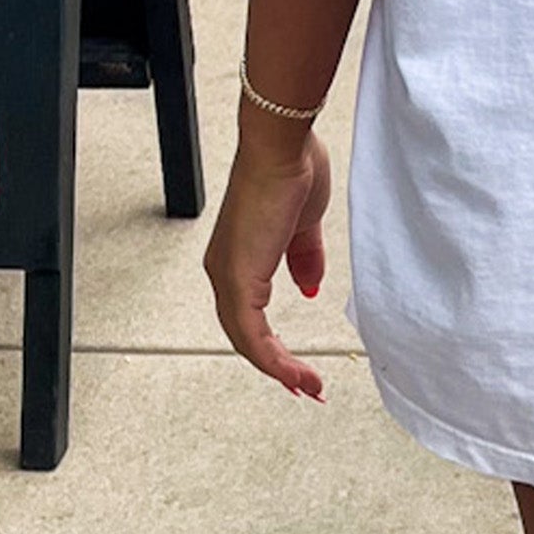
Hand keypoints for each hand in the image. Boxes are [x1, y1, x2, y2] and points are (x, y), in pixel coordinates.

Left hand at [203, 125, 332, 400]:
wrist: (283, 146)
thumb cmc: (292, 170)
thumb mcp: (305, 226)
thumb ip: (305, 260)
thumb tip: (309, 289)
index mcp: (238, 258)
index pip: (250, 315)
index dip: (274, 345)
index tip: (299, 366)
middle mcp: (225, 271)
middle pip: (246, 335)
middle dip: (277, 366)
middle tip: (306, 387)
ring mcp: (228, 276)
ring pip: (247, 340)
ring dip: (279, 369)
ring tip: (309, 386)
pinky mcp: (238, 278)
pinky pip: (252, 333)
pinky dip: (273, 359)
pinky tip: (294, 372)